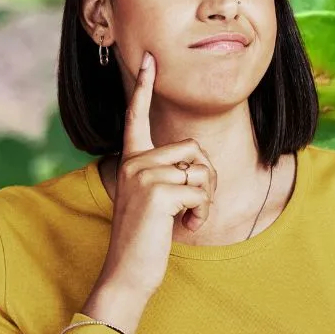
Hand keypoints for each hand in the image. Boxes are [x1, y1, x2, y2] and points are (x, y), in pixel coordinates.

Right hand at [95, 51, 217, 298]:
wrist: (127, 275)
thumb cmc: (148, 239)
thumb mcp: (158, 200)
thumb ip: (170, 175)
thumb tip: (197, 164)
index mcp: (131, 161)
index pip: (137, 117)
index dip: (144, 87)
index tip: (148, 58)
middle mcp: (134, 163)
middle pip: (194, 148)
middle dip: (207, 178)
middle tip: (194, 205)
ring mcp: (143, 175)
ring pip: (202, 171)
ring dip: (206, 199)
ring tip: (187, 218)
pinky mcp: (156, 192)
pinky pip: (201, 192)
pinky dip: (203, 213)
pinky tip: (187, 227)